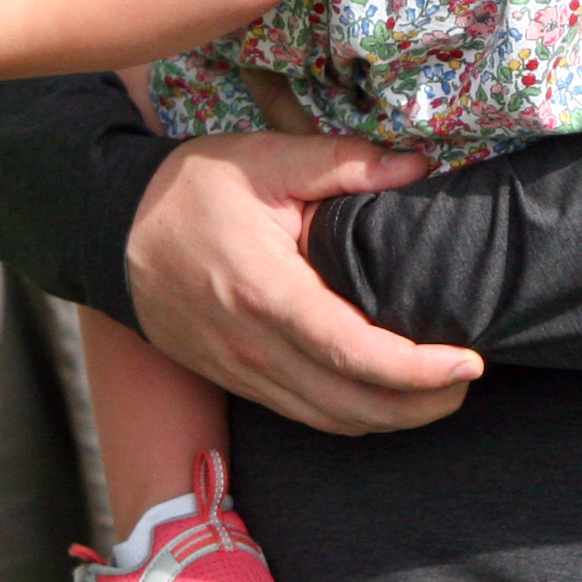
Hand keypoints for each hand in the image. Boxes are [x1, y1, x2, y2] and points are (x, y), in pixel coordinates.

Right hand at [127, 133, 483, 435]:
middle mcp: (253, 348)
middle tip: (468, 379)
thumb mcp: (265, 159)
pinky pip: (307, 416)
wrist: (113, 231)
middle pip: (353, 407)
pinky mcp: (236, 383)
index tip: (468, 361)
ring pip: (333, 423)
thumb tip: (418, 166)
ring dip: (395, 419)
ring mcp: (242, 373)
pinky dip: (356, 416)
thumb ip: (343, 162)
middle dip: (424, 405)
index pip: (353, 353)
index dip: (419, 370)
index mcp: (265, 292)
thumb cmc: (190, 191)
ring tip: (440, 392)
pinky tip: (385, 394)